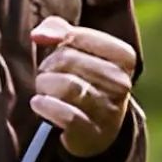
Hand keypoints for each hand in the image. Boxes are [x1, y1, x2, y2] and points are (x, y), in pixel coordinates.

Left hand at [31, 17, 135, 159]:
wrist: (96, 129)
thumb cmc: (83, 79)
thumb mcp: (78, 49)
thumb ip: (58, 29)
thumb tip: (38, 35)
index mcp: (124, 57)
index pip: (79, 36)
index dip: (58, 41)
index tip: (54, 50)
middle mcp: (122, 83)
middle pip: (68, 59)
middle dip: (48, 66)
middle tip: (45, 75)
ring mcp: (110, 109)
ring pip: (66, 86)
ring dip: (44, 86)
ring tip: (43, 89)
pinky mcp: (93, 132)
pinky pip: (65, 115)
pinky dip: (45, 106)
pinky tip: (39, 104)